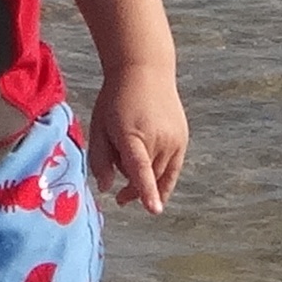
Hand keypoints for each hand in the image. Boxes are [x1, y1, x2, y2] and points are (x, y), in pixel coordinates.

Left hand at [89, 71, 185, 215]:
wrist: (145, 71)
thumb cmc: (115, 99)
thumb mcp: (98, 126)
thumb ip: (99, 160)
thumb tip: (107, 189)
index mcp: (133, 134)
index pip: (140, 168)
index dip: (145, 190)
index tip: (153, 210)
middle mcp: (159, 138)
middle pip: (147, 179)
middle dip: (130, 183)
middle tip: (115, 159)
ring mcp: (175, 140)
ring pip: (160, 176)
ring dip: (144, 177)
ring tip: (130, 151)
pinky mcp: (183, 140)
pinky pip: (173, 170)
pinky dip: (162, 180)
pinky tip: (151, 182)